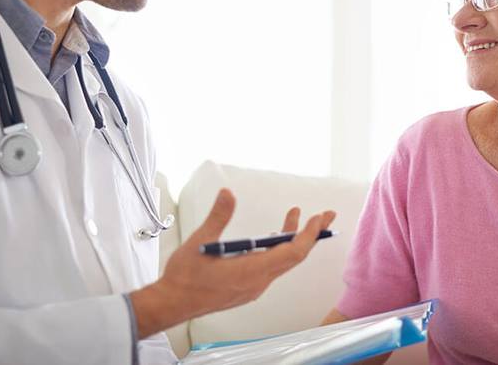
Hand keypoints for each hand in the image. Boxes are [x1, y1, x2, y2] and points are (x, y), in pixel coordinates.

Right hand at [130, 188, 335, 337]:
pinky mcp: (247, 287)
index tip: (317, 218)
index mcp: (252, 271)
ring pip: (283, 262)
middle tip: (325, 215)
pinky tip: (274, 237)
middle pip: (294, 257)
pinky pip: (272, 267)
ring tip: (297, 217)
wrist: (172, 303)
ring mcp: (254, 286)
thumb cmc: (185, 277)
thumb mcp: (201, 241)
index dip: (308, 235)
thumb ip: (218, 216)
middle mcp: (258, 281)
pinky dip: (279, 249)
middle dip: (311, 234)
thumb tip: (228, 193)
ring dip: (293, 239)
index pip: (292, 253)